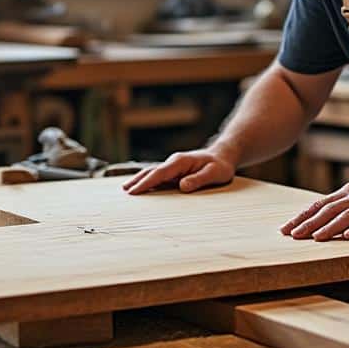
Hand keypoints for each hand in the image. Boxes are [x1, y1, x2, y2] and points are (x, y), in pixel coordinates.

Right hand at [121, 149, 235, 194]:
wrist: (223, 156)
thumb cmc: (220, 166)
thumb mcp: (215, 173)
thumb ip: (199, 179)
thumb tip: (182, 186)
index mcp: (180, 162)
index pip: (159, 173)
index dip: (146, 182)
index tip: (134, 191)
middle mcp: (174, 162)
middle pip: (151, 172)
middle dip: (137, 181)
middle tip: (125, 191)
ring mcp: (173, 166)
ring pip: (153, 173)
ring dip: (139, 180)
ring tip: (126, 189)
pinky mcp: (175, 171)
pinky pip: (158, 176)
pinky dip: (147, 181)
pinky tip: (141, 187)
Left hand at [281, 176, 348, 240]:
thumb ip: (342, 205)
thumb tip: (319, 217)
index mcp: (348, 193)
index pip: (319, 205)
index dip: (302, 217)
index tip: (286, 228)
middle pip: (329, 210)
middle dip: (309, 223)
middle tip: (293, 235)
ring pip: (346, 216)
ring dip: (330, 227)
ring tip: (316, 238)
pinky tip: (348, 236)